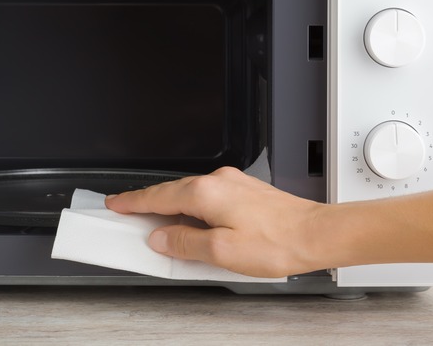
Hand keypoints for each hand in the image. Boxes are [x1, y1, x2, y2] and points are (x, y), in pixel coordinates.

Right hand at [105, 167, 326, 277]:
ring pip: (189, 194)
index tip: (116, 204)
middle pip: (171, 192)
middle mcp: (217, 181)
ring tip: (158, 227)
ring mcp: (232, 183)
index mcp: (205, 193)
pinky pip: (207, 197)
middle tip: (128, 214)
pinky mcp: (243, 190)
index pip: (157, 196)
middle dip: (148, 204)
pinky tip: (193, 224)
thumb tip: (161, 239)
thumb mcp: (221, 251)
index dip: (132, 202)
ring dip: (171, 207)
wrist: (317, 234)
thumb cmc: (277, 242)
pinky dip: (192, 208)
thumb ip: (185, 244)